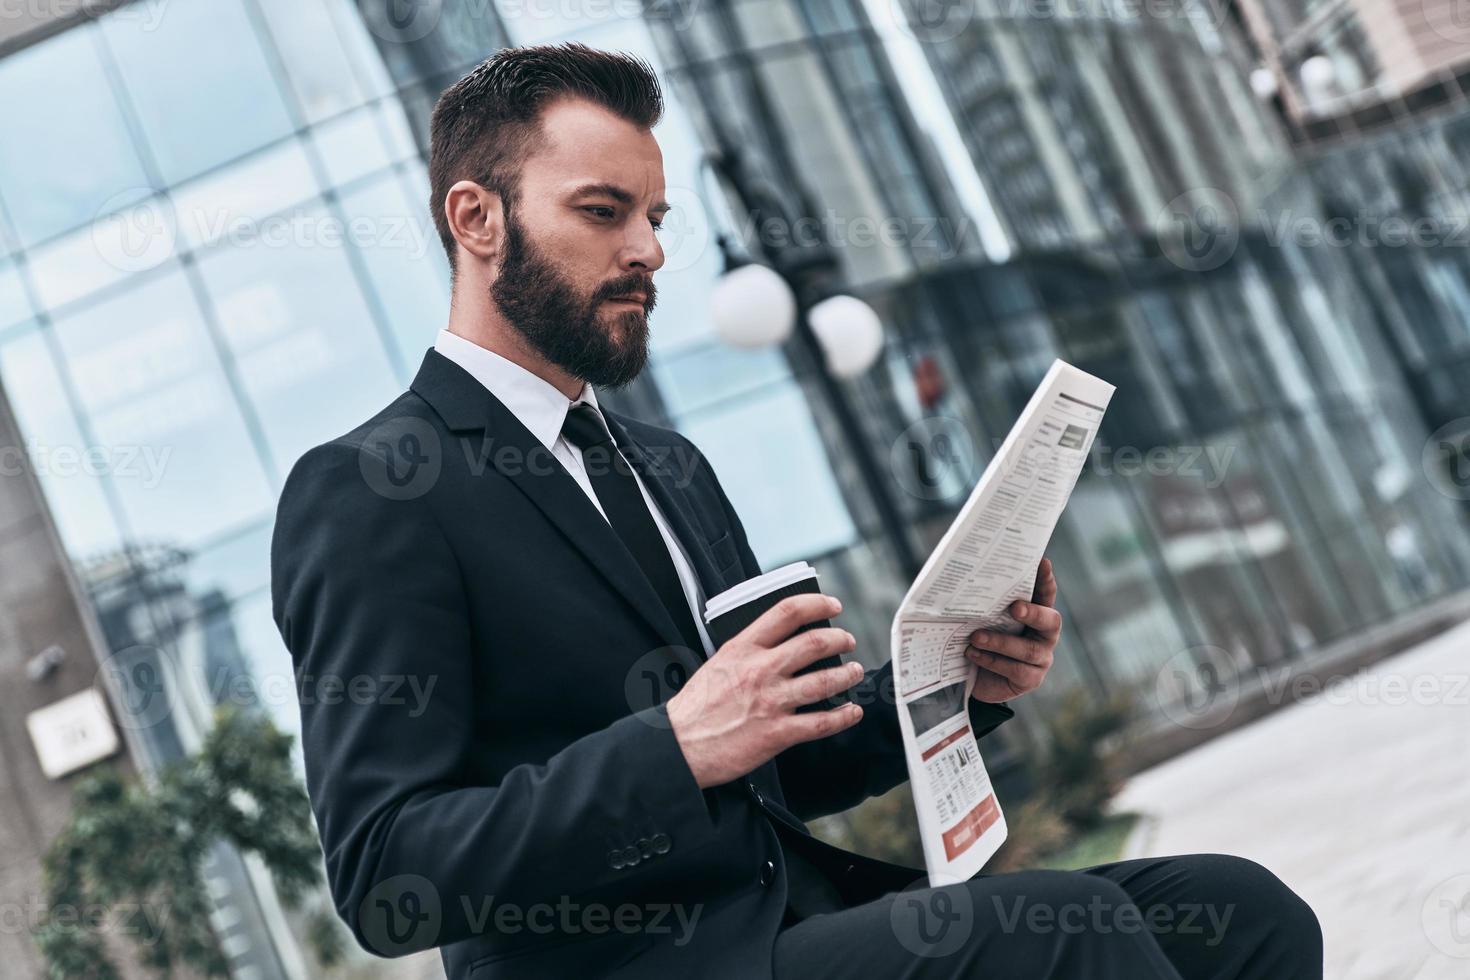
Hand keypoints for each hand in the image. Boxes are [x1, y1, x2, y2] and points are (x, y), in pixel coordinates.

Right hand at [666, 593, 865, 788]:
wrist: (679, 745)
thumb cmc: (695, 707)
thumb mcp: (718, 663)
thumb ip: (747, 651)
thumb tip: (776, 641)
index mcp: (743, 648)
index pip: (787, 612)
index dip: (817, 604)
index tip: (833, 607)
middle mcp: (760, 670)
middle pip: (814, 643)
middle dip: (840, 639)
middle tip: (848, 641)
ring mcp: (771, 702)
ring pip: (824, 681)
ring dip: (847, 674)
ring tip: (854, 671)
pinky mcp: (777, 733)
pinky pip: (821, 723)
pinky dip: (843, 716)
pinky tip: (852, 712)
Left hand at [966, 558, 1060, 702]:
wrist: (975, 677)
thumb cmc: (980, 639)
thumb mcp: (983, 619)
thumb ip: (985, 605)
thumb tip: (962, 581)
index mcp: (1035, 614)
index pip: (1045, 594)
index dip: (1046, 580)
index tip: (1042, 562)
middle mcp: (1044, 635)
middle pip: (1050, 621)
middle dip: (1033, 612)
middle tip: (1014, 607)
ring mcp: (1041, 658)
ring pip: (1029, 649)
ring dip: (1000, 641)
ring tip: (975, 636)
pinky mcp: (1031, 679)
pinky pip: (1017, 670)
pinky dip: (992, 661)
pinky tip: (973, 654)